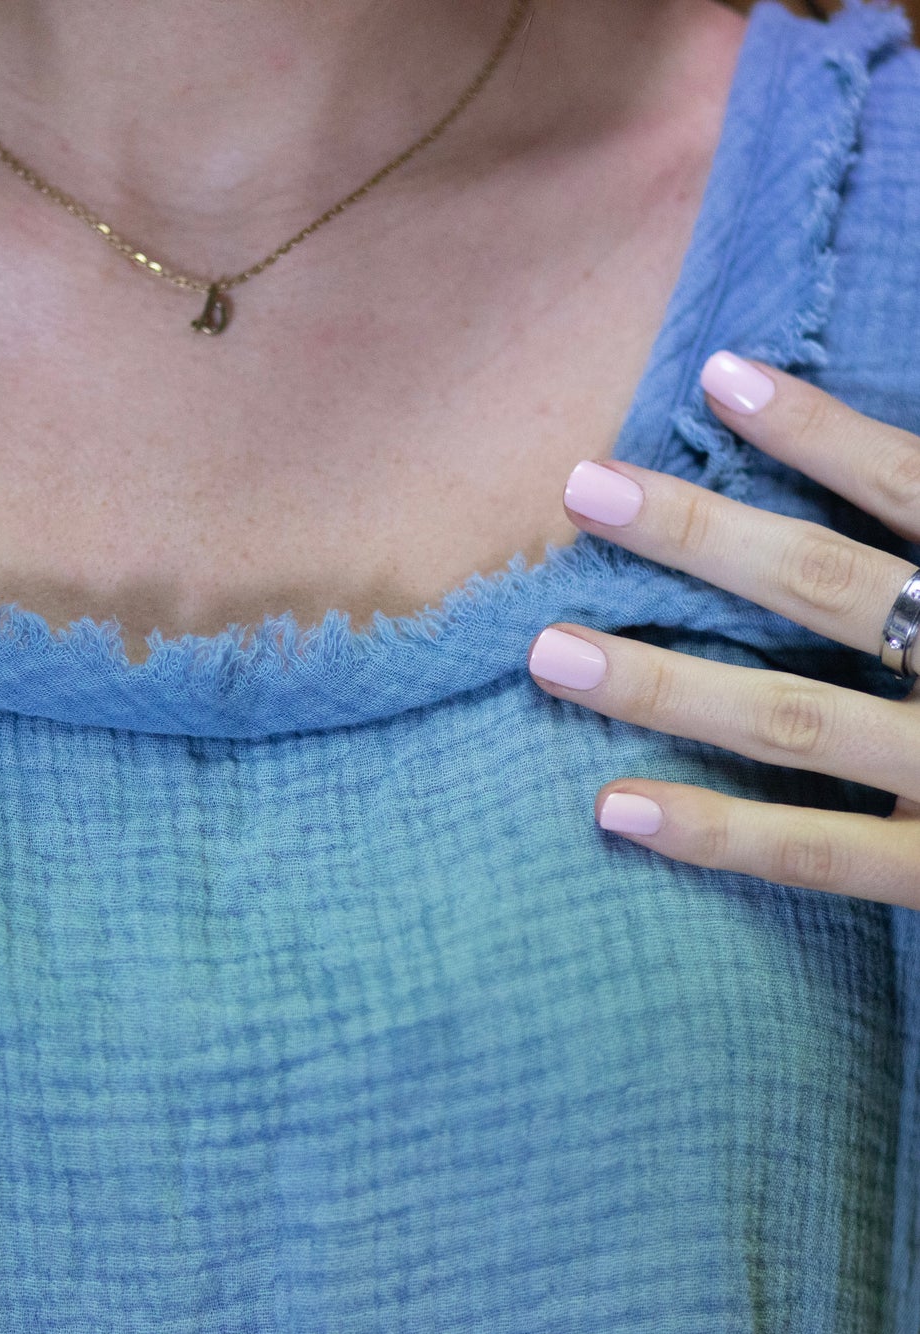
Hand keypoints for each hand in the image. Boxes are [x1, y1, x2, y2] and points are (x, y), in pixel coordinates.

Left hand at [526, 349, 919, 908]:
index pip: (916, 488)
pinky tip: (613, 809)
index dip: (821, 435)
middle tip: (581, 488)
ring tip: (549, 652)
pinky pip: (818, 856)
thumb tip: (894, 477)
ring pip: (792, 720)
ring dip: (663, 685)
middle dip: (701, 537)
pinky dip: (717, 834)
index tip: (718, 378)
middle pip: (828, 588)